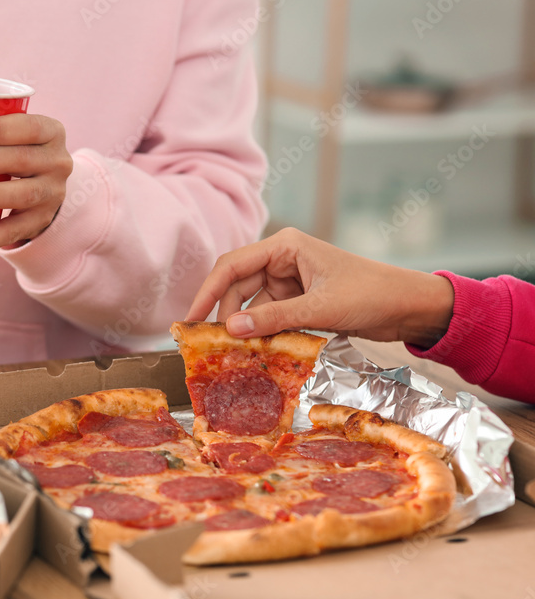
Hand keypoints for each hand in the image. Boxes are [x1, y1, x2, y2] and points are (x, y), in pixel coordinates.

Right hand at [186, 228, 454, 346]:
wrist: (410, 307)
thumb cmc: (371, 294)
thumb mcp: (320, 308)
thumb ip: (274, 318)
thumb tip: (230, 330)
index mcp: (284, 246)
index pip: (231, 266)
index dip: (207, 292)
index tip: (189, 318)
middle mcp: (282, 259)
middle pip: (236, 286)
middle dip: (225, 314)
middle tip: (212, 345)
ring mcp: (289, 280)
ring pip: (250, 304)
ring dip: (244, 327)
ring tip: (234, 352)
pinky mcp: (298, 300)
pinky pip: (267, 316)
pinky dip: (260, 333)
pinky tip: (254, 351)